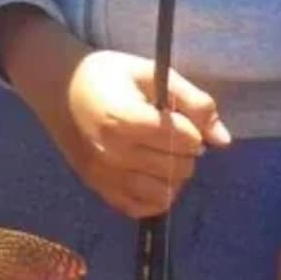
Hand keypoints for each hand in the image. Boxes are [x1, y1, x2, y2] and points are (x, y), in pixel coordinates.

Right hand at [0, 8, 230, 219]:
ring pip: (165, 191)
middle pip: (179, 166)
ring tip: (157, 151)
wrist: (56, 84)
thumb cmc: (105, 73)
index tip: (171, 112)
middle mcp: (112, 152)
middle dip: (184, 149)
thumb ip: (191, 100)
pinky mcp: (98, 187)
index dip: (188, 124)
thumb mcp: (148, 72)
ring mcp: (104, 174)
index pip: (185, 139)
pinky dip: (154, 195)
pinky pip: (141, 207)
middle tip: (165, 130)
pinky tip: (148, 172)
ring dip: (172, 172)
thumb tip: (224, 139)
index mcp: (123, 118)